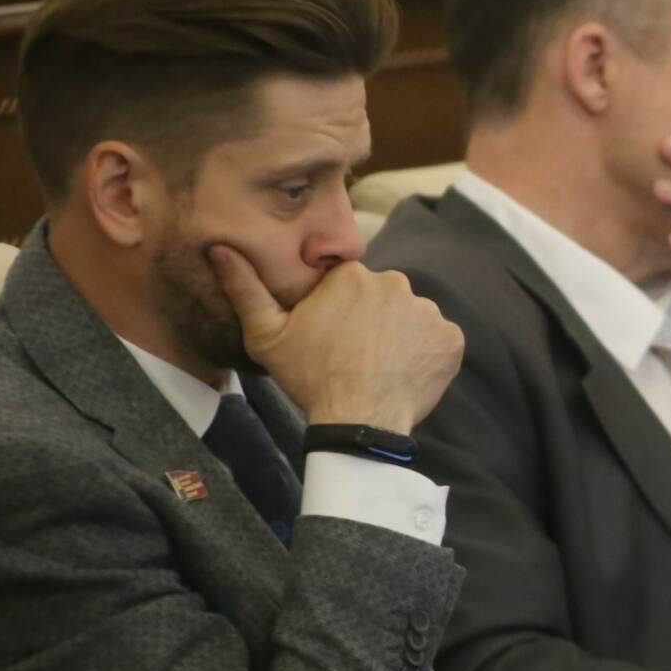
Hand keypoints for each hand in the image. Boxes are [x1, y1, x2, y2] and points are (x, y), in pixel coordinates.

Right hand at [209, 247, 463, 431]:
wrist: (358, 423)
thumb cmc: (310, 378)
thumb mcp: (266, 335)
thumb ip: (245, 288)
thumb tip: (219, 247)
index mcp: (351, 276)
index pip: (349, 285)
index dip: (340, 310)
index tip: (333, 337)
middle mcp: (394, 283)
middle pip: (383, 298)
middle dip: (372, 321)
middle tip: (356, 355)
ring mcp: (427, 311)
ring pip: (411, 318)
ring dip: (400, 337)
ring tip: (380, 367)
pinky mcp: (451, 338)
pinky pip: (438, 340)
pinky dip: (425, 355)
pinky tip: (404, 375)